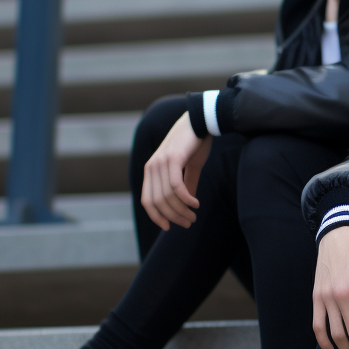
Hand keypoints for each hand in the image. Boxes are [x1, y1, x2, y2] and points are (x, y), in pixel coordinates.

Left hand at [140, 112, 210, 230]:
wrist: (200, 120)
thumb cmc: (195, 143)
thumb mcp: (189, 167)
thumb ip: (186, 184)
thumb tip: (186, 203)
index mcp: (151, 170)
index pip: (147, 201)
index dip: (156, 216)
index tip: (169, 227)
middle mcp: (152, 167)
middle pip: (158, 202)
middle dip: (173, 217)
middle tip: (188, 223)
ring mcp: (160, 162)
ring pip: (168, 197)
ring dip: (182, 210)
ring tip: (194, 215)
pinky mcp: (172, 159)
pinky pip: (176, 187)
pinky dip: (186, 199)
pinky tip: (195, 203)